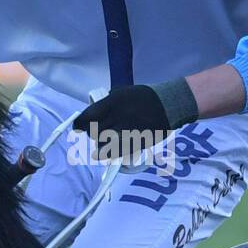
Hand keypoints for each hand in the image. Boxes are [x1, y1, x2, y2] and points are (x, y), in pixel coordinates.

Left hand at [72, 80, 197, 160]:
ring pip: (104, 143)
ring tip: (101, 144)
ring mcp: (127, 130)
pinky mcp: (136, 141)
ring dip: (100, 144)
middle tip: (95, 133)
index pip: (89, 116)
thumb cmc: (145, 97)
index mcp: (113, 102)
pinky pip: (116, 151)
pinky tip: (101, 155)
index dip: (80, 124)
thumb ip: (108, 102)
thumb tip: (92, 112)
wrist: (169, 104)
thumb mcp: (123, 92)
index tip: (77, 127)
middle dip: (93, 133)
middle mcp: (118, 116)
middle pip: (95, 131)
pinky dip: (106, 154)